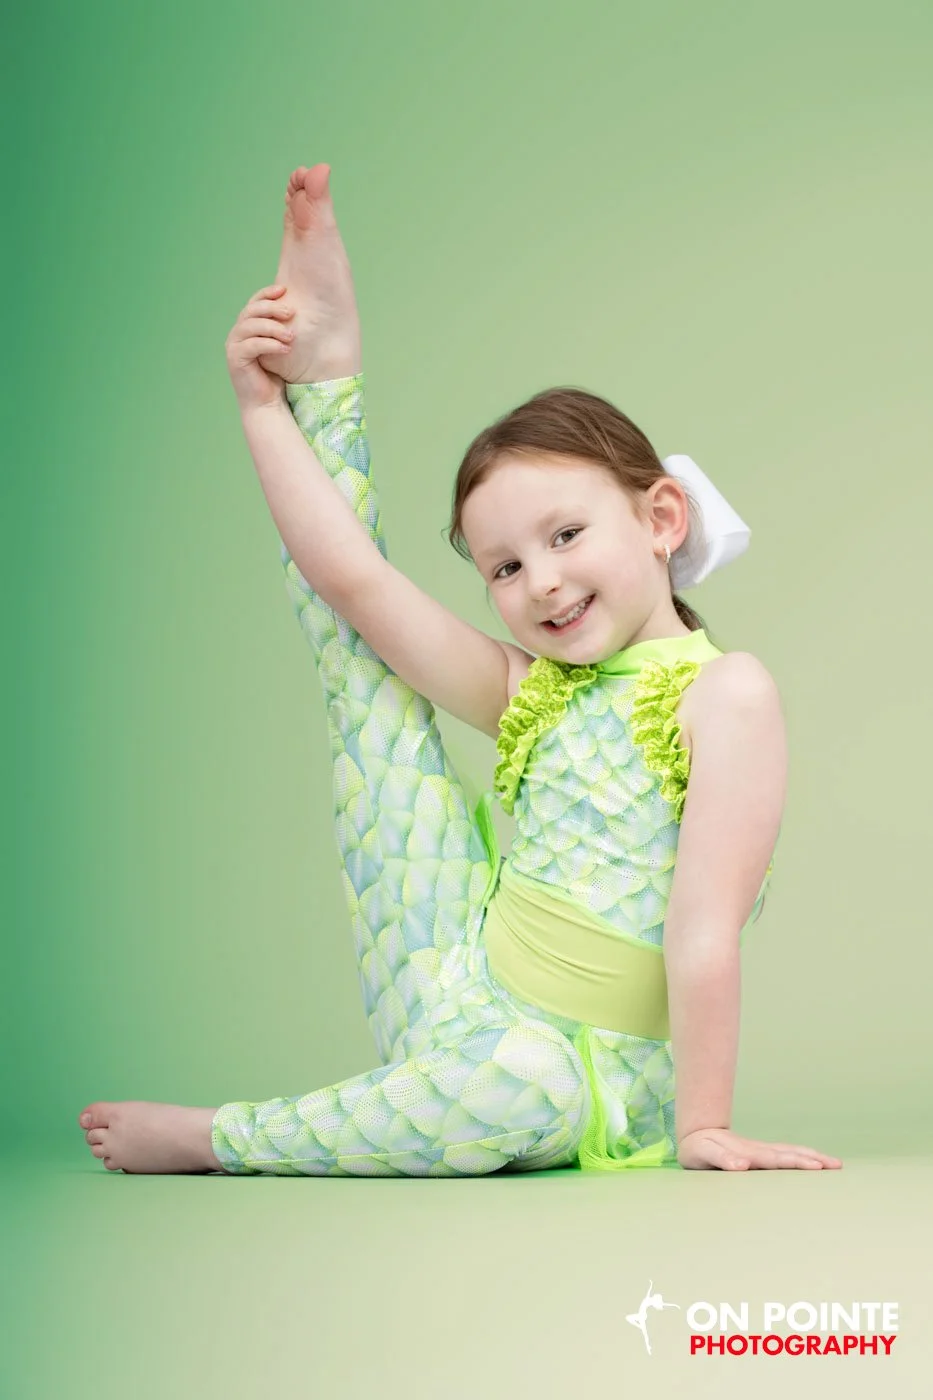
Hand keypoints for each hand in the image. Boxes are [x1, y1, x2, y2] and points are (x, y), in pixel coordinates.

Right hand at [225, 284, 295, 413]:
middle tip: (291, 312)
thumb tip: (299, 308)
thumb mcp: (280, 347)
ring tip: (292, 336)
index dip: (267, 294)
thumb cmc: (277, 377)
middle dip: (272, 308)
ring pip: (250, 326)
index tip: (285, 290)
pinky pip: (252, 346)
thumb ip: (281, 329)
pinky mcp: (235, 360)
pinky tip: (286, 350)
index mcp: (246, 328)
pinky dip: (269, 345)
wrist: (267, 404)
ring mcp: (233, 346)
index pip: (254, 303)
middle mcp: (236, 334)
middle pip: (251, 311)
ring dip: (273, 328)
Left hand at [677, 1127, 842, 1170]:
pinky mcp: (761, 1154)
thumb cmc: (698, 1148)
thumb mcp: (703, 1152)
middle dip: (813, 1159)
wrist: (696, 1133)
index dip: (795, 1162)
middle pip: (790, 1154)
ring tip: (834, 1164)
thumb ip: (721, 1158)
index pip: (776, 1159)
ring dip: (812, 1157)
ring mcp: (761, 1151)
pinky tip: (815, 1162)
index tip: (816, 1166)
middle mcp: (758, 1150)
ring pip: (791, 1152)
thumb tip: (742, 1166)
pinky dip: (802, 1157)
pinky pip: (786, 1155)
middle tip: (836, 1165)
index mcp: (747, 1152)